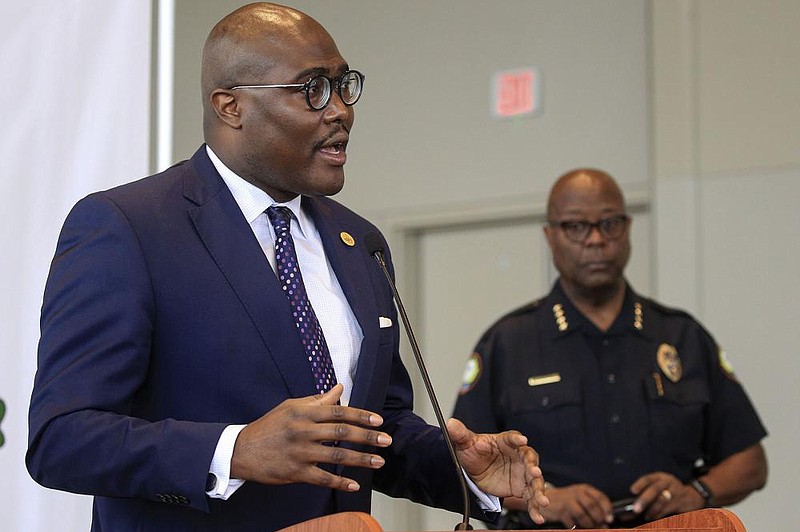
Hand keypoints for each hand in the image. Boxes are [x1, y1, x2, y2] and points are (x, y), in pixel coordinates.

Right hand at [230, 384, 390, 491]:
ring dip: (360, 460)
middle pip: (341, 433)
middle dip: (367, 437)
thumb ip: (317, 400)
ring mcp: (300, 452)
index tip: (378, 421)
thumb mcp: (291, 407)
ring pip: (336, 456)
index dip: (360, 416)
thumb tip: (339, 389)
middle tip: (386, 440)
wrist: (241, 450)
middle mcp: (303, 431)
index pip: (338, 411)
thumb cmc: (269, 426)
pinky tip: (355, 485)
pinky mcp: (295, 472)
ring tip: (378, 461)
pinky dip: (339, 483)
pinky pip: (322, 478)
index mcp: (304, 412)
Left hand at [446, 418, 548, 524]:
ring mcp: (522, 473)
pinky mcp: (521, 488)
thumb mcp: (466, 443)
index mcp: (506, 442)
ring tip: (542, 500)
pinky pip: (530, 498)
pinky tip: (538, 516)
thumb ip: (460, 434)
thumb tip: (451, 424)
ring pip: (534, 481)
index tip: (522, 440)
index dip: (517, 439)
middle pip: (530, 460)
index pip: (513, 438)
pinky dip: (535, 508)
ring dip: (539, 491)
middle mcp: (518, 456)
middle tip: (535, 472)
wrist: (474, 470)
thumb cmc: (475, 452)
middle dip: (534, 467)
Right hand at [540, 483, 613, 528]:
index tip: (609, 518)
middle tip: (600, 525)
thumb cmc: (567, 501)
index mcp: (584, 489)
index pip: (600, 497)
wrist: (544, 498)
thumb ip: (593, 507)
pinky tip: (576, 526)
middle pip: (592, 506)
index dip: (607, 509)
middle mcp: (577, 493)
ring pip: (583, 515)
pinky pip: (572, 523)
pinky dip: (576, 527)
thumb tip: (606, 521)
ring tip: (589, 527)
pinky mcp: (560, 511)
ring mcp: (568, 501)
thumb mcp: (581, 499)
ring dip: (589, 524)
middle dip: (598, 518)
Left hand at [629, 471, 703, 520]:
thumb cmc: (669, 490)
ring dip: (652, 510)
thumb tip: (632, 501)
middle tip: (635, 509)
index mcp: (660, 477)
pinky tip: (654, 517)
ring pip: (662, 500)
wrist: (692, 495)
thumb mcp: (660, 485)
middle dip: (644, 499)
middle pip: (655, 489)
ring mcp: (676, 492)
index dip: (640, 484)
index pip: (648, 478)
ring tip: (646, 516)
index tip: (632, 491)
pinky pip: (669, 509)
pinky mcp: (682, 502)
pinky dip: (660, 514)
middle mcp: (668, 482)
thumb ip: (648, 490)